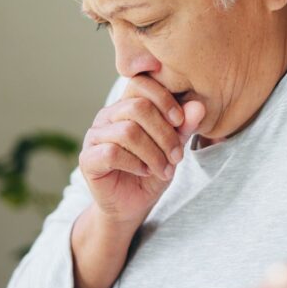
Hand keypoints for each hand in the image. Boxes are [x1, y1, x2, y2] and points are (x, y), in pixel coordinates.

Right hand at [78, 74, 204, 226]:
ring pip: (128, 131)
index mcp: (127, 104)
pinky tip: (144, 171)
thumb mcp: (174, 146)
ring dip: (154, 153)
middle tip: (178, 156)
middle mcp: (108, 115)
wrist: (134, 204)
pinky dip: (135, 163)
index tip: (180, 120)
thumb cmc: (153, 169)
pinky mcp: (87, 159)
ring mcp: (94, 136)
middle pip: (139, 107)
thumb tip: (199, 106)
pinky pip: (112, 153)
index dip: (164, 97)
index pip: (141, 83)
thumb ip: (184, 126)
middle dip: (165, 133)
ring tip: (165, 169)